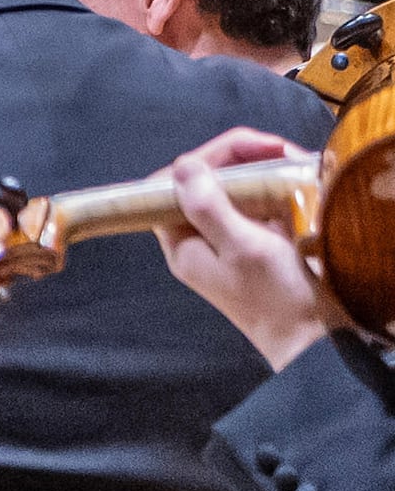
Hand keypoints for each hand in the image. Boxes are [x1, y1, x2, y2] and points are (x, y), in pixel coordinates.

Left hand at [164, 126, 340, 370]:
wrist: (317, 343)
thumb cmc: (278, 299)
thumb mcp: (242, 248)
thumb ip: (209, 208)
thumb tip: (184, 167)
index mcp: (183, 243)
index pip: (173, 185)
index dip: (206, 158)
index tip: (247, 147)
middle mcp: (201, 241)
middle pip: (207, 183)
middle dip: (244, 159)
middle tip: (284, 151)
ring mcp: (232, 242)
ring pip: (237, 191)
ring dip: (266, 171)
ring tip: (299, 162)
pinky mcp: (261, 245)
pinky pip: (262, 207)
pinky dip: (280, 190)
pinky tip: (303, 182)